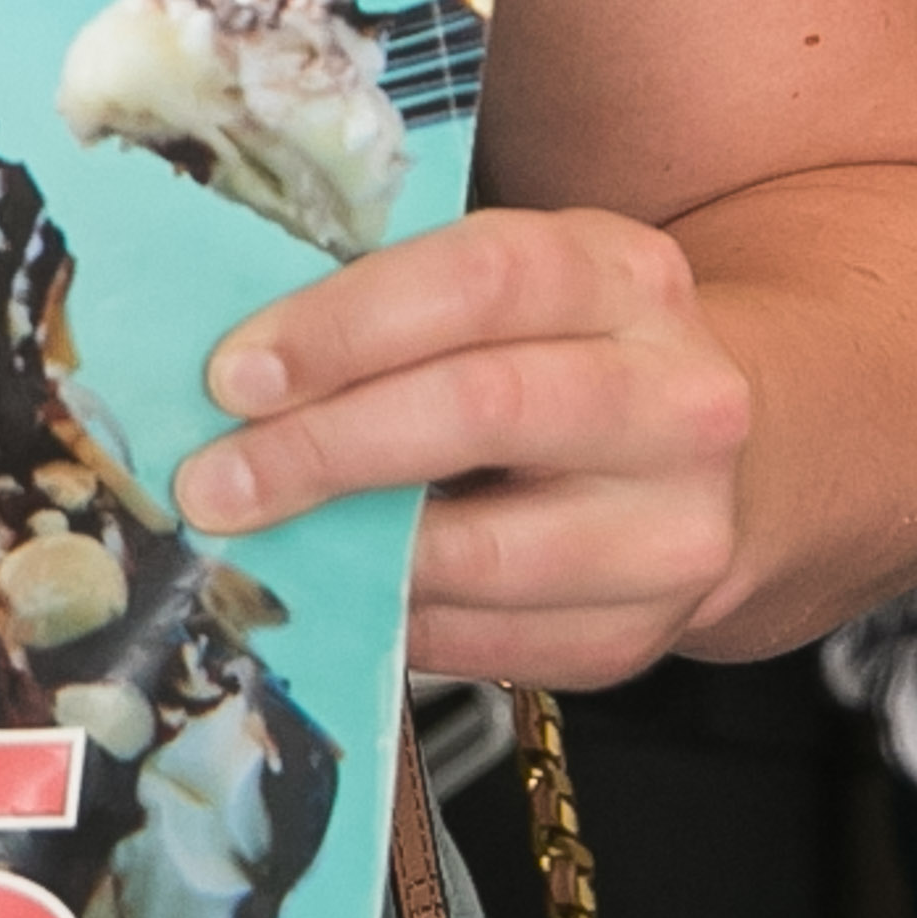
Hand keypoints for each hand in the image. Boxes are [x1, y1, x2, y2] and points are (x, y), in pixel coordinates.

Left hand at [172, 207, 754, 692]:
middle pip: (485, 407)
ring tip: (261, 543)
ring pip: (490, 551)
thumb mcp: (510, 297)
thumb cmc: (562, 357)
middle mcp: (675, 397)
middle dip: (326, 448)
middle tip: (215, 480)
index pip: (483, 278)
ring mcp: (675, 525)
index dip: (347, 326)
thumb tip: (234, 372)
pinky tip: (344, 592)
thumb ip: (397, 311)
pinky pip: (494, 641)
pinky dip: (399, 620)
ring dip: (351, 553)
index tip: (236, 374)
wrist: (701, 460)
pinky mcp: (647, 630)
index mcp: (624, 276)